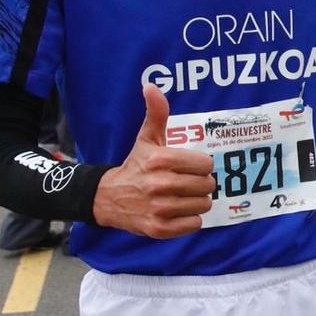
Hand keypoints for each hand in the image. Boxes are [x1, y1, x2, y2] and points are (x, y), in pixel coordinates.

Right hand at [91, 84, 215, 237]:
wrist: (108, 198)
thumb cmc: (136, 165)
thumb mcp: (146, 138)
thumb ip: (156, 113)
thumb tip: (151, 86)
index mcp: (160, 159)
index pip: (206, 164)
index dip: (199, 166)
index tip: (187, 167)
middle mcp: (160, 184)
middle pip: (207, 185)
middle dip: (200, 184)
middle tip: (184, 183)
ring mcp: (159, 208)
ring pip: (203, 205)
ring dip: (196, 202)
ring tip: (180, 197)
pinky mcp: (159, 229)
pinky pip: (194, 224)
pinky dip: (190, 220)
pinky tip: (176, 212)